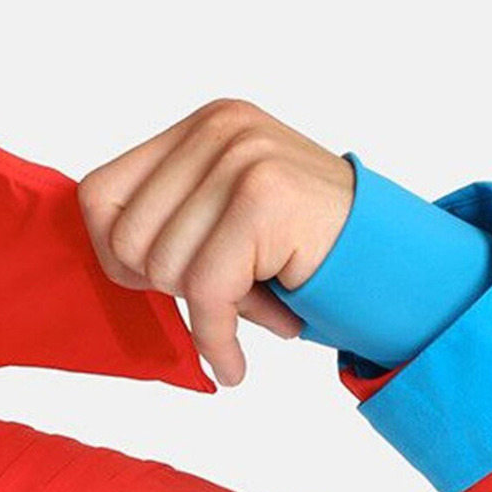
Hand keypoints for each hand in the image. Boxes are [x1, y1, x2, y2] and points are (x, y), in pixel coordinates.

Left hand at [75, 98, 355, 387]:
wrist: (392, 261)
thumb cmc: (300, 248)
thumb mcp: (223, 215)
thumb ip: (167, 219)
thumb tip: (107, 256)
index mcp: (201, 127)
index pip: (99, 195)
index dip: (111, 254)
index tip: (149, 280)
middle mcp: (220, 130)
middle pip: (127, 240)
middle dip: (166, 286)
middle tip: (218, 295)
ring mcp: (245, 158)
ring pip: (166, 269)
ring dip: (206, 309)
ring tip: (252, 302)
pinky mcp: (266, 199)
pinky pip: (208, 293)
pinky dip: (217, 342)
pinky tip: (232, 364)